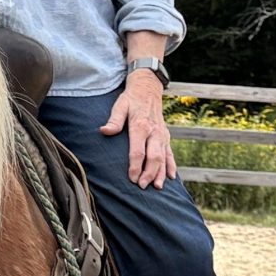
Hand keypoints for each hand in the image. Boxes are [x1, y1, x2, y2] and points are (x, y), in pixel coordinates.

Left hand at [101, 70, 177, 188]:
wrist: (148, 88)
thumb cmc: (131, 99)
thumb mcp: (120, 105)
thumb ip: (114, 120)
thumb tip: (104, 131)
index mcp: (141, 126)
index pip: (138, 150)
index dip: (135, 166)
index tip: (131, 178)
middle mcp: (155, 132)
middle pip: (154, 157)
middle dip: (149, 173)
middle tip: (142, 186)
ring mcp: (162, 135)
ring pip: (164, 157)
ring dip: (161, 173)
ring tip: (158, 187)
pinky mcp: (166, 137)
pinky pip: (170, 153)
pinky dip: (171, 165)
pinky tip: (171, 177)